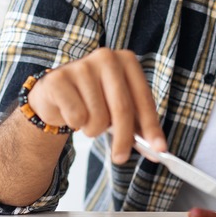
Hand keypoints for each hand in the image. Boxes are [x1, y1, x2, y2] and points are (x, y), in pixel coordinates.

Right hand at [27, 48, 166, 163]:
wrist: (55, 95)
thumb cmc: (93, 101)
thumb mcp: (119, 108)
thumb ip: (138, 125)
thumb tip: (158, 149)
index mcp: (127, 60)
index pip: (143, 98)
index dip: (152, 126)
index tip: (160, 149)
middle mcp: (106, 58)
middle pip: (122, 109)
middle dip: (123, 139)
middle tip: (121, 158)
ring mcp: (81, 66)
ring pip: (97, 117)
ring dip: (93, 129)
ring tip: (87, 120)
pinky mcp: (58, 79)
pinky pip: (76, 116)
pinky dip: (75, 123)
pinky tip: (70, 113)